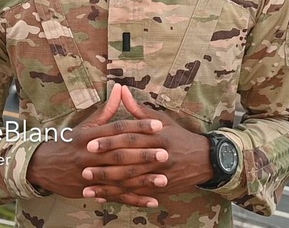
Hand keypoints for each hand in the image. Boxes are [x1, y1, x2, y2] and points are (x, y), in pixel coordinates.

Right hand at [26, 84, 168, 206]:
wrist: (43, 166)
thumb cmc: (69, 142)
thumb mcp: (85, 125)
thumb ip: (107, 110)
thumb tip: (120, 88)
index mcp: (90, 136)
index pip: (118, 129)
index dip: (138, 127)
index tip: (158, 126)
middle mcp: (90, 155)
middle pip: (120, 155)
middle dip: (143, 155)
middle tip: (165, 153)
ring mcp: (90, 175)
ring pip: (119, 178)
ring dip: (142, 180)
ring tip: (163, 180)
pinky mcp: (91, 190)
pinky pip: (116, 196)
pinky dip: (134, 200)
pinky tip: (152, 201)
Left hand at [81, 86, 212, 202]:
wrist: (204, 159)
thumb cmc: (178, 136)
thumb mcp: (162, 120)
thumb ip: (138, 109)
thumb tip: (121, 90)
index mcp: (158, 135)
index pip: (130, 137)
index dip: (110, 141)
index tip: (91, 143)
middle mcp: (160, 155)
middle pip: (129, 160)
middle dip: (106, 165)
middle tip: (84, 167)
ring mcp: (161, 174)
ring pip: (131, 181)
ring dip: (109, 185)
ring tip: (88, 187)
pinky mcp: (162, 188)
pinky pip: (138, 194)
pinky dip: (120, 197)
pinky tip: (104, 198)